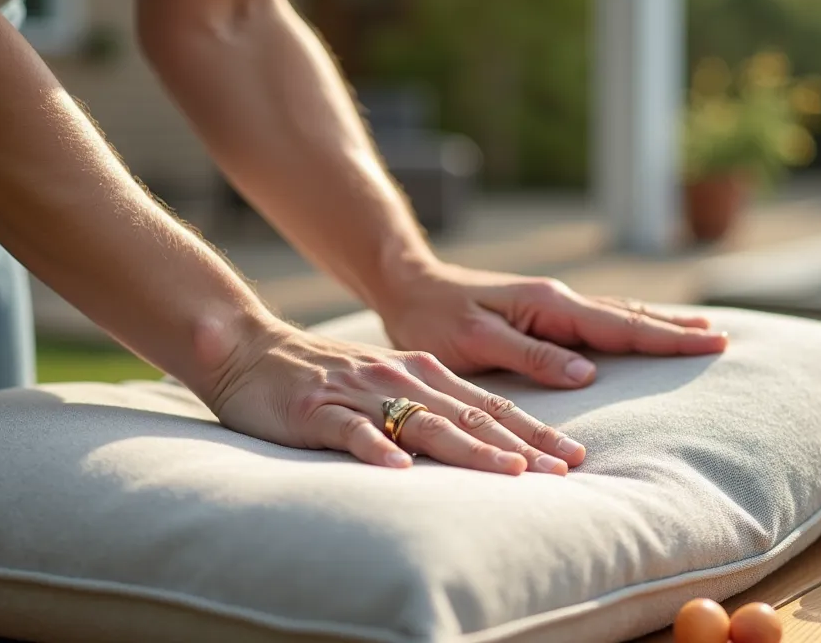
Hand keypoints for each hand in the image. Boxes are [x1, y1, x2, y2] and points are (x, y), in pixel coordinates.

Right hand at [203, 319, 585, 474]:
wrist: (246, 348)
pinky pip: (353, 431)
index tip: (574, 458)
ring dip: (470, 449)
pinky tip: (398, 469)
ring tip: (509, 472)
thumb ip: (429, 408)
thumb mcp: (386, 383)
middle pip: (471, 416)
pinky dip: (377, 448)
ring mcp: (360, 392)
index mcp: (423, 374)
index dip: (534, 432)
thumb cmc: (322, 377)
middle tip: (563, 472)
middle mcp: (401, 378)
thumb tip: (487, 441)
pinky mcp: (318, 410)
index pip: (490, 406)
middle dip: (521, 445)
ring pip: (425, 422)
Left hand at [376, 264, 727, 387]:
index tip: (711, 343)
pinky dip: (630, 325)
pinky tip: (643, 331)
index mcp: (549, 306)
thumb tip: (588, 372)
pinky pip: (599, 321)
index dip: (666, 338)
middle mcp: (557, 301)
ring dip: (660, 325)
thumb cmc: (433, 319)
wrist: (408, 286)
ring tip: (701, 332)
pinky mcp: (543, 314)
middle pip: (629, 318)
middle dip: (677, 330)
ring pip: (618, 316)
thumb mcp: (476, 341)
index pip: (620, 327)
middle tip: (724, 340)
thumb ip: (531, 356)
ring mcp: (552, 305)